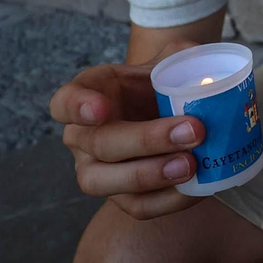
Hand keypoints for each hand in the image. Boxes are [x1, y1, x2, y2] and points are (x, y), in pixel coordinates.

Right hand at [49, 40, 206, 219]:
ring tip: (191, 164)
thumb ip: (183, 55)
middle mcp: (82, 137)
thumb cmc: (166, 84)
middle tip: (193, 130)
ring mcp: (97, 170)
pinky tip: (198, 186)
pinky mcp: (122, 198)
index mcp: (89, 94)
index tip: (101, 108)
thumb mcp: (173, 60)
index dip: (77, 106)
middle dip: (146, 139)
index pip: (65, 101)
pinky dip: (169, 199)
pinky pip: (137, 206)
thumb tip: (198, 61)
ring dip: (149, 175)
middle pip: (98, 144)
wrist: (176, 115)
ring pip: (104, 181)